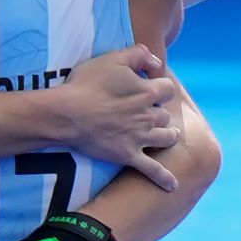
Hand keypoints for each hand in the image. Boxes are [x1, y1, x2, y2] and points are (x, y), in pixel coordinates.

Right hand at [59, 45, 178, 190]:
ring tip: (165, 135)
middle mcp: (148, 115)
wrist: (67, 113)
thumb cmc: (86, 84)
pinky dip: (164, 178)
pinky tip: (172, 185)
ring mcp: (140, 138)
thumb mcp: (112, 58)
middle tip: (145, 110)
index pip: (167, 88)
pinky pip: (152, 170)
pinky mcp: (128, 155)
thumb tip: (155, 62)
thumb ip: (138, 54)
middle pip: (165, 114)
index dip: (159, 86)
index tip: (148, 85)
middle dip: (158, 111)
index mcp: (146, 92)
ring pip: (166, 138)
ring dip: (167, 135)